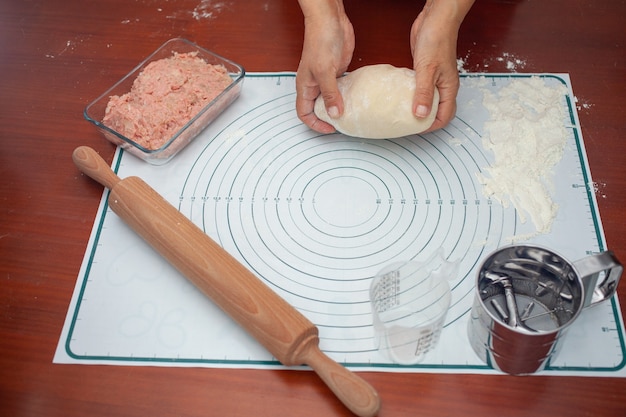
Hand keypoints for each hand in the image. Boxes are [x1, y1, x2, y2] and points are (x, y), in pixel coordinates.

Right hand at [296, 0, 354, 132]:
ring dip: (340, 108)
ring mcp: (327, 79)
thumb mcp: (324, 71)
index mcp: (305, 86)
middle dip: (329, 118)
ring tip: (352, 114)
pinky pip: (342, 90)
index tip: (331, 128)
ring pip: (331, 100)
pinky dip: (348, 96)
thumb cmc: (320, 41)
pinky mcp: (338, 72)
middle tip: (344, 123)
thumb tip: (336, 114)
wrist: (330, 21)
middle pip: (318, 109)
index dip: (315, 124)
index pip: (304, 113)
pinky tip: (357, 99)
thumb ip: (330, 94)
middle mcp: (314, 85)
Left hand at [410, 0, 474, 130]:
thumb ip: (423, 93)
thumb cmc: (437, 40)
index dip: (430, 126)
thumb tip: (420, 115)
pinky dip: (412, 96)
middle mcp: (444, 86)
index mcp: (449, 89)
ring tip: (402, 114)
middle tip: (407, 125)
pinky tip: (401, 96)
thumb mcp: (427, 70)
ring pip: (429, 101)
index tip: (414, 129)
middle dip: (425, 121)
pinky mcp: (426, 71)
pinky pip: (421, 89)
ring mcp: (435, 79)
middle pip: (438, 112)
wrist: (436, 19)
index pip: (444, 117)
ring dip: (418, 109)